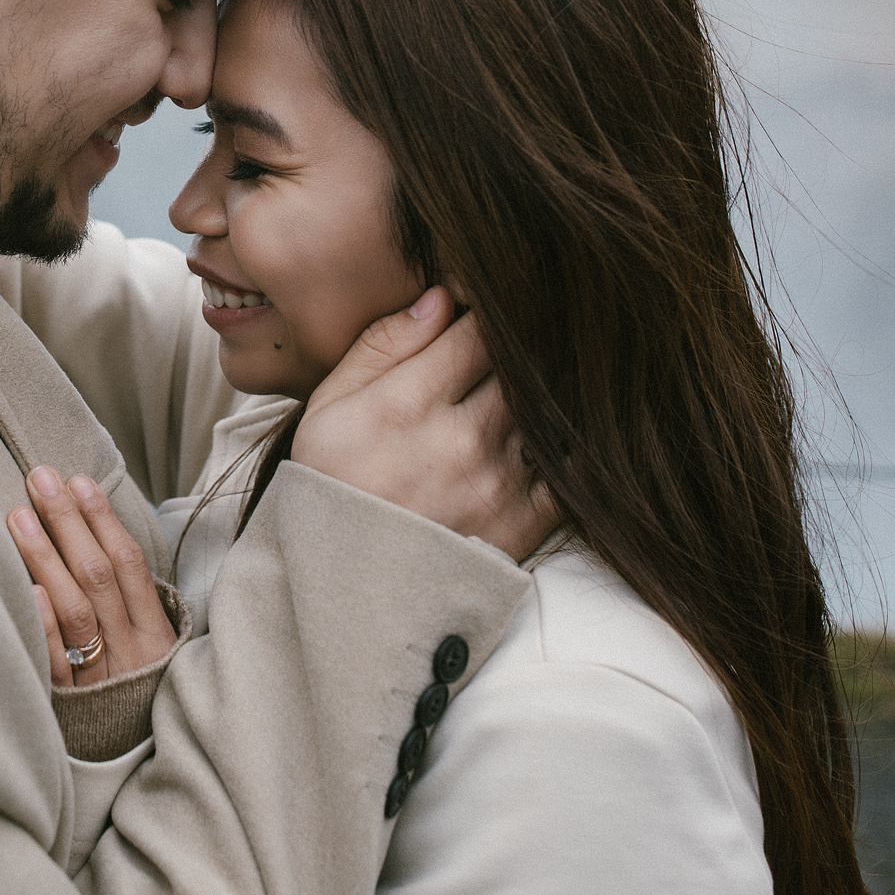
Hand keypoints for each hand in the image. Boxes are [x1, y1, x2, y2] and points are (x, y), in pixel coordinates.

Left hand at [7, 467, 178, 687]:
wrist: (129, 770)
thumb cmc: (133, 694)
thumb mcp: (148, 648)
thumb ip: (126, 601)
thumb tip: (96, 534)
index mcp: (153, 634)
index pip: (128, 563)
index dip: (103, 519)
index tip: (78, 480)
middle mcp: (130, 653)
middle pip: (97, 577)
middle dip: (68, 522)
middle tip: (39, 478)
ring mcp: (100, 680)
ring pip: (75, 610)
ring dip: (46, 557)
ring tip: (19, 514)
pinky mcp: (70, 709)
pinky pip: (56, 666)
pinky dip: (43, 627)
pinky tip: (27, 589)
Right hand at [292, 286, 557, 562]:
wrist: (346, 595)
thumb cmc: (330, 489)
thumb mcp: (328, 409)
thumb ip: (382, 347)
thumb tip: (440, 300)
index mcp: (406, 403)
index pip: (479, 328)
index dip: (487, 314)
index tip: (484, 316)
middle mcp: (460, 438)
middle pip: (520, 365)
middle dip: (519, 351)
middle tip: (516, 345)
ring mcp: (497, 482)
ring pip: (544, 409)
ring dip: (540, 394)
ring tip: (526, 390)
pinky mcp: (525, 522)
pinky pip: (566, 465)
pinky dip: (563, 445)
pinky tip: (543, 437)